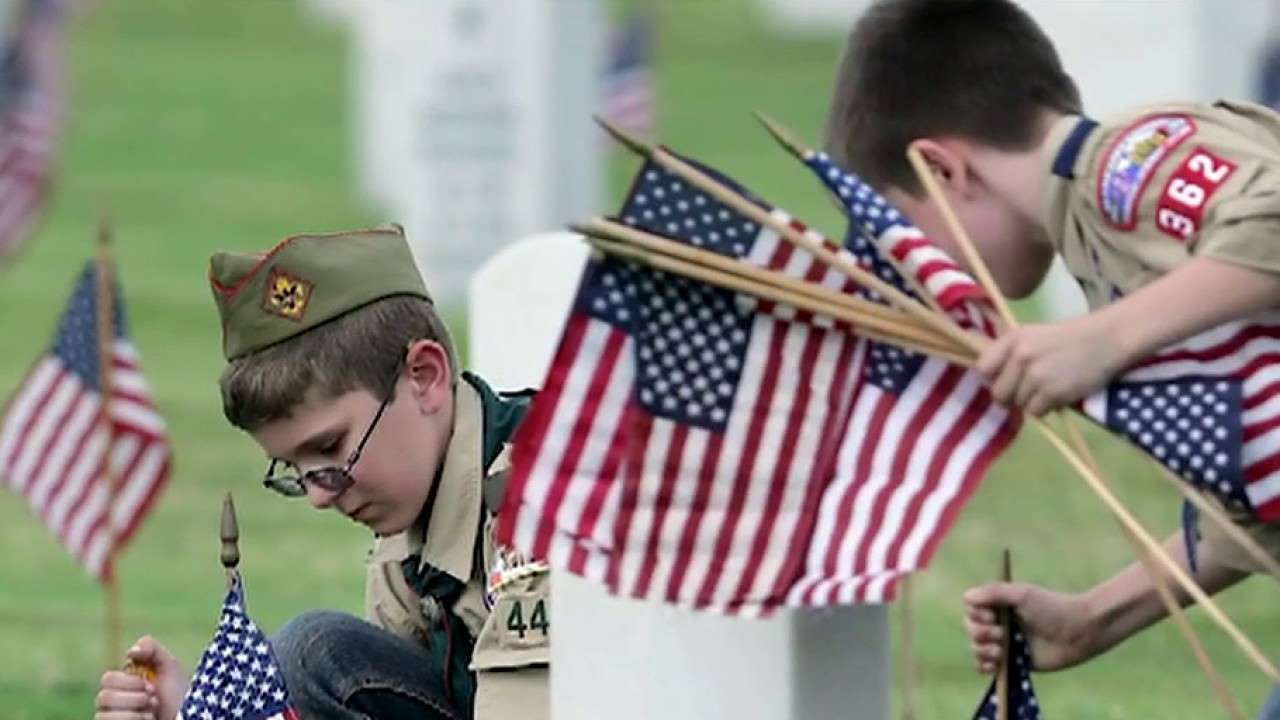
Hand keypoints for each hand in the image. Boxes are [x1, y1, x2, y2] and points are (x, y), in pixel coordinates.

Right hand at [96, 636, 186, 719]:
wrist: (186, 715)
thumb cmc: (176, 693)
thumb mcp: (169, 665)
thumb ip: (151, 649)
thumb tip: (131, 651)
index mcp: (120, 683)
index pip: (107, 679)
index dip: (130, 682)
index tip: (152, 686)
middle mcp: (111, 702)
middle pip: (104, 697)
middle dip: (135, 698)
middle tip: (154, 700)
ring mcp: (111, 717)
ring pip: (104, 714)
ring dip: (136, 713)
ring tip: (153, 712)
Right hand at [963, 582, 1096, 673]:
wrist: (1078, 632)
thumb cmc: (1052, 608)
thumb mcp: (1022, 594)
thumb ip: (994, 592)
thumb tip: (967, 597)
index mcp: (999, 605)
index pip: (971, 609)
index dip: (977, 615)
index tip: (992, 616)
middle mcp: (998, 623)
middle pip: (971, 630)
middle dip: (982, 634)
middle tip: (1003, 635)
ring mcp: (1004, 644)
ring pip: (976, 649)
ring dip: (984, 651)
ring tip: (1002, 651)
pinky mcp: (1011, 662)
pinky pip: (986, 667)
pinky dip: (985, 667)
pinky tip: (995, 665)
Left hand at [977, 316, 1125, 415]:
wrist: (1106, 339)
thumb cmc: (1069, 338)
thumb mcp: (1033, 336)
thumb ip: (1010, 353)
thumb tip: (989, 378)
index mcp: (1012, 339)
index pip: (983, 369)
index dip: (993, 379)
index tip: (1005, 380)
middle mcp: (1020, 356)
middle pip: (998, 393)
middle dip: (1011, 397)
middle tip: (1028, 392)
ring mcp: (1036, 375)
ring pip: (1018, 405)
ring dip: (1031, 403)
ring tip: (1049, 389)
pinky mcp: (1052, 392)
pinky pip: (1036, 412)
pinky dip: (1045, 409)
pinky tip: (1058, 396)